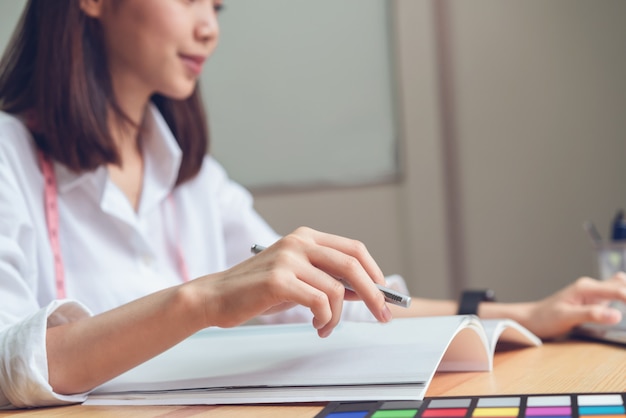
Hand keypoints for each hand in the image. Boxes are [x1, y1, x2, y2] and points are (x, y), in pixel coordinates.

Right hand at [188, 227, 391, 336]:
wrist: (216, 297)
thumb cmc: (258, 290)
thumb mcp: (299, 280)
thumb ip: (329, 280)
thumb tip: (365, 291)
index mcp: (306, 237)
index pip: (354, 249)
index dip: (374, 271)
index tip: (385, 293)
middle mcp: (299, 242)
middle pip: (353, 264)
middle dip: (374, 294)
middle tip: (383, 316)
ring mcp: (288, 259)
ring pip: (336, 289)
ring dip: (338, 316)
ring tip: (326, 327)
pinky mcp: (279, 280)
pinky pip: (319, 302)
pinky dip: (325, 319)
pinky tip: (316, 326)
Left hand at [518, 272, 625, 338]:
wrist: (531, 319)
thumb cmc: (545, 318)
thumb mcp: (567, 318)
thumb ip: (592, 315)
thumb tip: (617, 316)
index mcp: (585, 288)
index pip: (618, 290)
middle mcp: (590, 287)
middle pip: (622, 283)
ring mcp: (592, 293)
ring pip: (619, 287)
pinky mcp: (593, 301)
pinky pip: (614, 296)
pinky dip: (624, 299)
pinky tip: (624, 309)